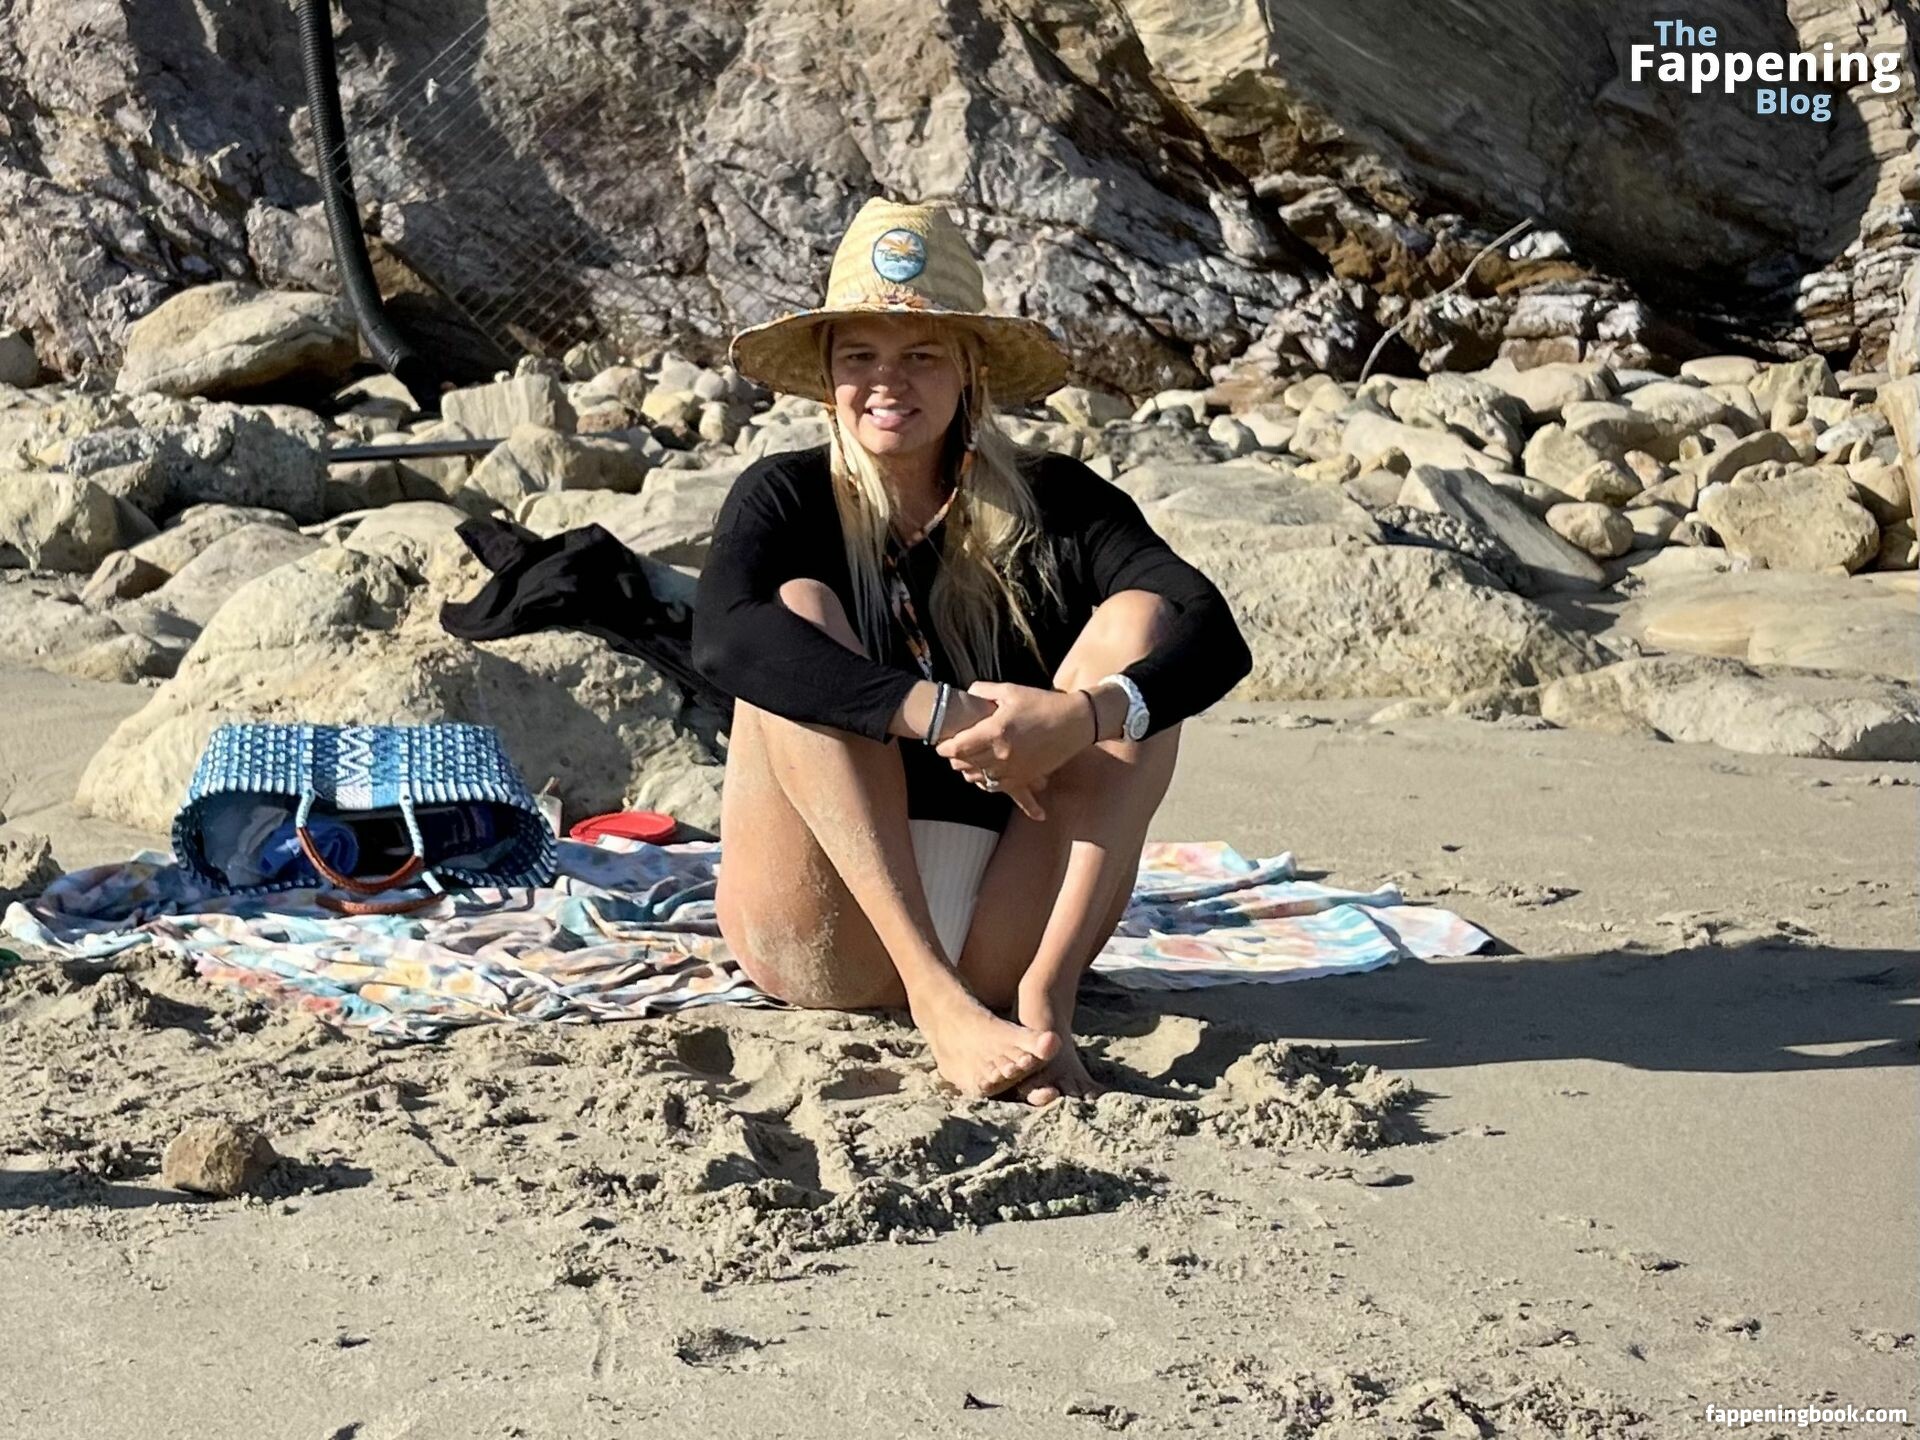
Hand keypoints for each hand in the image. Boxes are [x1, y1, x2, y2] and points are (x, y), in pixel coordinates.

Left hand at [935, 681, 1095, 817]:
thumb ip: (984, 691)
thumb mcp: (1011, 690)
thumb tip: (968, 694)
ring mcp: (1013, 769)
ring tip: (966, 765)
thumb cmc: (1043, 704)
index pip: (958, 746)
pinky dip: (988, 784)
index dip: (945, 747)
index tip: (940, 745)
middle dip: (954, 759)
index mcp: (995, 731)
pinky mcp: (1025, 777)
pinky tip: (985, 780)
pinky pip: (999, 788)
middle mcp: (1001, 754)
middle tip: (951, 753)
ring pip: (979, 778)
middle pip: (966, 764)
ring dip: (969, 772)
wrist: (1075, 723)